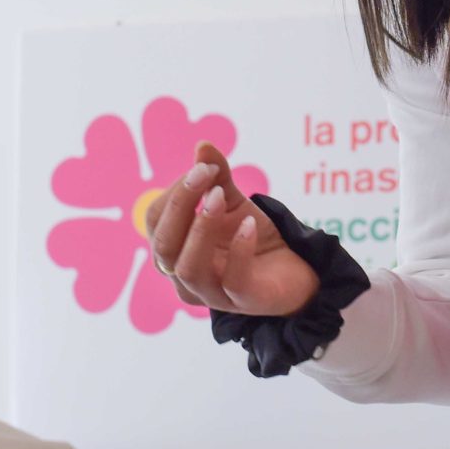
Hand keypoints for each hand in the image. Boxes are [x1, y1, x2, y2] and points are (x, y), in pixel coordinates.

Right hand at [145, 142, 318, 316]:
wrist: (294, 268)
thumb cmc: (252, 235)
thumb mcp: (234, 201)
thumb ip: (217, 176)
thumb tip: (203, 146)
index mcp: (174, 249)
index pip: (155, 219)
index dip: (175, 190)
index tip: (204, 167)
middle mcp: (184, 276)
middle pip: (163, 246)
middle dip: (181, 204)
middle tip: (206, 175)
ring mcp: (212, 294)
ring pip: (187, 269)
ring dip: (202, 228)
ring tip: (220, 197)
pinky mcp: (243, 302)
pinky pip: (232, 280)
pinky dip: (239, 249)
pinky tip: (250, 224)